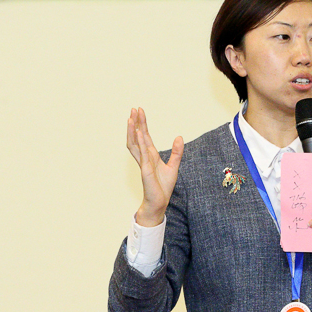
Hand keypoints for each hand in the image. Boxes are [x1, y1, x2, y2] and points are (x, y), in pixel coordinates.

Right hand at [126, 107, 183, 226]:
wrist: (159, 202)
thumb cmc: (163, 186)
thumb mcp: (174, 166)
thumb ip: (177, 152)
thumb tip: (179, 137)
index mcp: (150, 155)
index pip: (145, 136)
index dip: (142, 124)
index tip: (140, 111)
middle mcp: (144, 157)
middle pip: (137, 136)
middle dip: (136, 123)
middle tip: (133, 109)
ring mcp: (143, 163)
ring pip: (135, 143)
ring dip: (133, 130)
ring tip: (131, 118)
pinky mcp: (145, 170)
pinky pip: (142, 154)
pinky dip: (141, 143)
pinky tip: (140, 133)